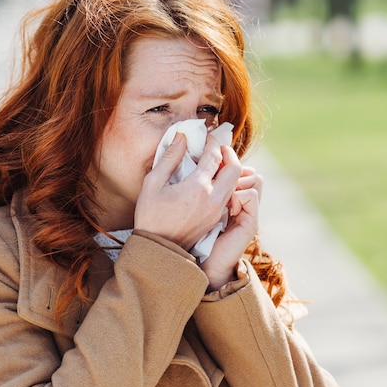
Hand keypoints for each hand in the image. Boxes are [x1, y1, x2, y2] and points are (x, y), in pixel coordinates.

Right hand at [134, 133, 240, 251]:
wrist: (159, 249)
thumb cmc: (151, 216)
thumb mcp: (153, 183)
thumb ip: (169, 158)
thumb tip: (181, 138)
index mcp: (197, 187)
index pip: (215, 156)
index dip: (212, 142)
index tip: (206, 137)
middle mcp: (213, 198)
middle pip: (235, 168)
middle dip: (229, 154)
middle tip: (217, 148)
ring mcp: (217, 210)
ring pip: (234, 183)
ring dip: (229, 169)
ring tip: (215, 162)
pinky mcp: (217, 218)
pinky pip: (229, 195)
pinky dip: (226, 183)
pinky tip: (212, 180)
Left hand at [200, 165, 262, 290]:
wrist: (200, 264)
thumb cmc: (189, 235)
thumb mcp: (192, 203)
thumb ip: (201, 185)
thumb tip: (196, 162)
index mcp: (228, 195)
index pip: (237, 166)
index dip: (227, 160)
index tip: (211, 162)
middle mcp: (241, 201)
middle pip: (248, 169)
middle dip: (233, 166)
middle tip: (215, 174)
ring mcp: (248, 211)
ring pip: (254, 177)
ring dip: (237, 179)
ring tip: (220, 192)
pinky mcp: (250, 221)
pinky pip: (251, 194)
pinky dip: (239, 194)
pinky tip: (227, 206)